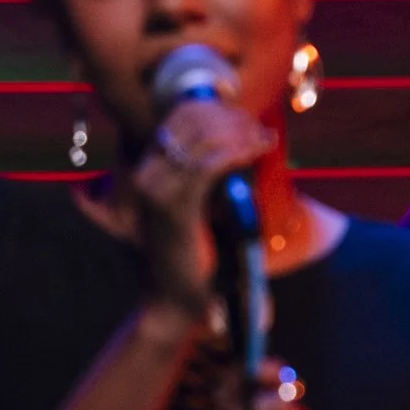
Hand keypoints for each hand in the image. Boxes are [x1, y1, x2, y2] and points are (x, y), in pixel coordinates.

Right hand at [129, 104, 275, 317]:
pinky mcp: (174, 206)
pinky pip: (210, 164)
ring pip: (202, 138)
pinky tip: (259, 148)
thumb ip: (209, 175)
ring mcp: (155, 189)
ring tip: (263, 138)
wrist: (178, 300)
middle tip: (259, 128)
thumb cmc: (194, 255)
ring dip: (239, 132)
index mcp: (148, 170)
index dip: (214, 109)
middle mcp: (146, 174)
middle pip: (189, 121)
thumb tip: (237, 142)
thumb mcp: (202, 206)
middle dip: (230, 118)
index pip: (177, 118)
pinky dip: (239, 150)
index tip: (246, 118)